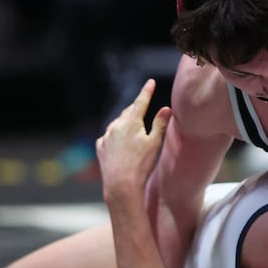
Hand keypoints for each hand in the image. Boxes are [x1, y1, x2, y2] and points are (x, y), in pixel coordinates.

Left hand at [96, 79, 171, 196]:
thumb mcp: (155, 143)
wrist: (121, 184)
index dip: (146, 91)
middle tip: (142, 104)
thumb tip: (167, 108)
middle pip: (128, 112)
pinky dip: (115, 134)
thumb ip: (160, 124)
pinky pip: (109, 136)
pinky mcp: (100, 147)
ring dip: (125, 121)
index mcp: (131, 122)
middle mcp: (116, 126)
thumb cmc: (142, 164)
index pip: (140, 101)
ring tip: (132, 125)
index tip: (149, 82)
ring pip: (117, 123)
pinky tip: (119, 141)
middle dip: (136, 107)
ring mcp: (106, 136)